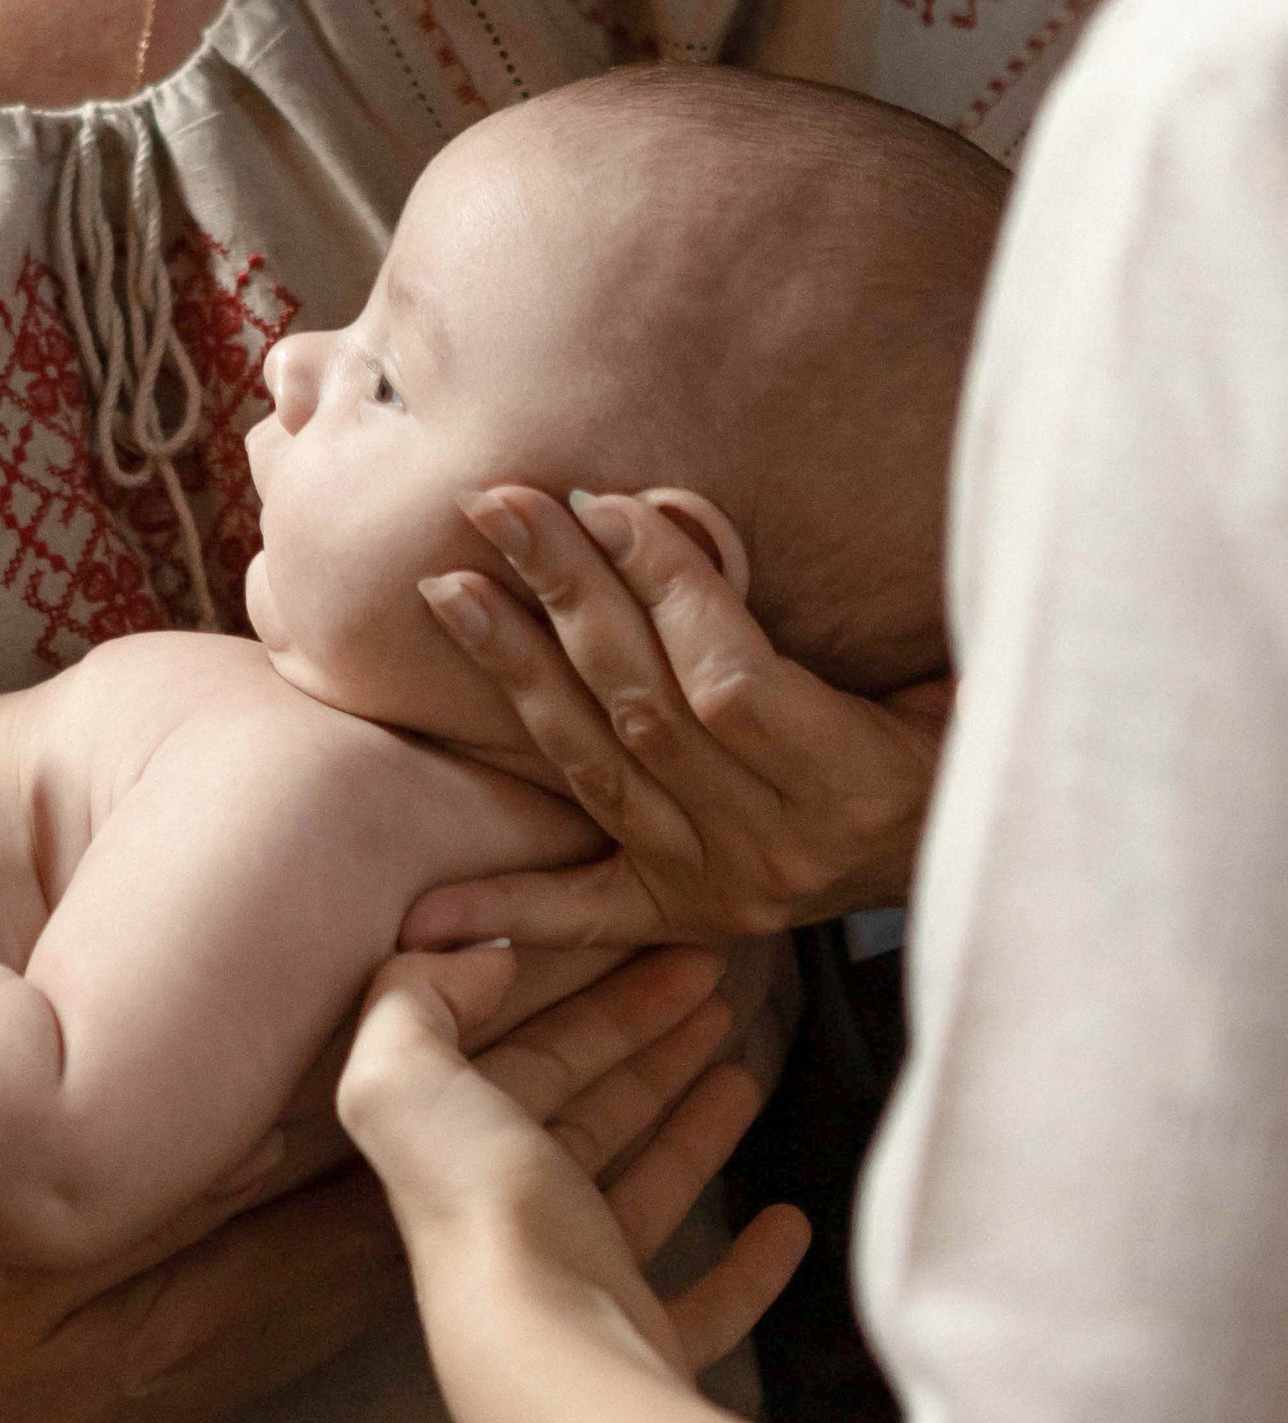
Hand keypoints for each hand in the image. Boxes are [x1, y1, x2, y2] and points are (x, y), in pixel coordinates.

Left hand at [339, 942, 806, 1381]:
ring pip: (641, 1190)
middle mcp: (512, 1219)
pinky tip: (786, 1222)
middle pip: (587, 1110)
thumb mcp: (403, 1077)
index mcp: (461, 1149)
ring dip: (690, 1129)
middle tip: (716, 990)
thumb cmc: (485, 1213)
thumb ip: (411, 1001)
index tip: (662, 951)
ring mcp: (580, 1291)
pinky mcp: (644, 1349)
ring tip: (743, 1072)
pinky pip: (703, 1303)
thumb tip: (475, 961)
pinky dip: (745, 1265)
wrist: (552, 1360)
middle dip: (645, 1043)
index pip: (527, 1052)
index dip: (590, 996)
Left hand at [400, 487, 947, 947]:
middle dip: (567, 596)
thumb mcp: (978, 681)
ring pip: (599, 772)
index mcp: (857, 786)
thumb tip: (853, 509)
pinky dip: (508, 908)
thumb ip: (914, 616)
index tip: (610, 505)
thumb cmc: (980, 746)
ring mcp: (725, 886)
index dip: (669, 591)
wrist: (995, 873)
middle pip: (646, 710)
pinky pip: (588, 915)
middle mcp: (777, 847)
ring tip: (449, 592)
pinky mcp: (689, 917)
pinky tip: (426, 917)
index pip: (730, 685)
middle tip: (499, 508)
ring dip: (517, 675)